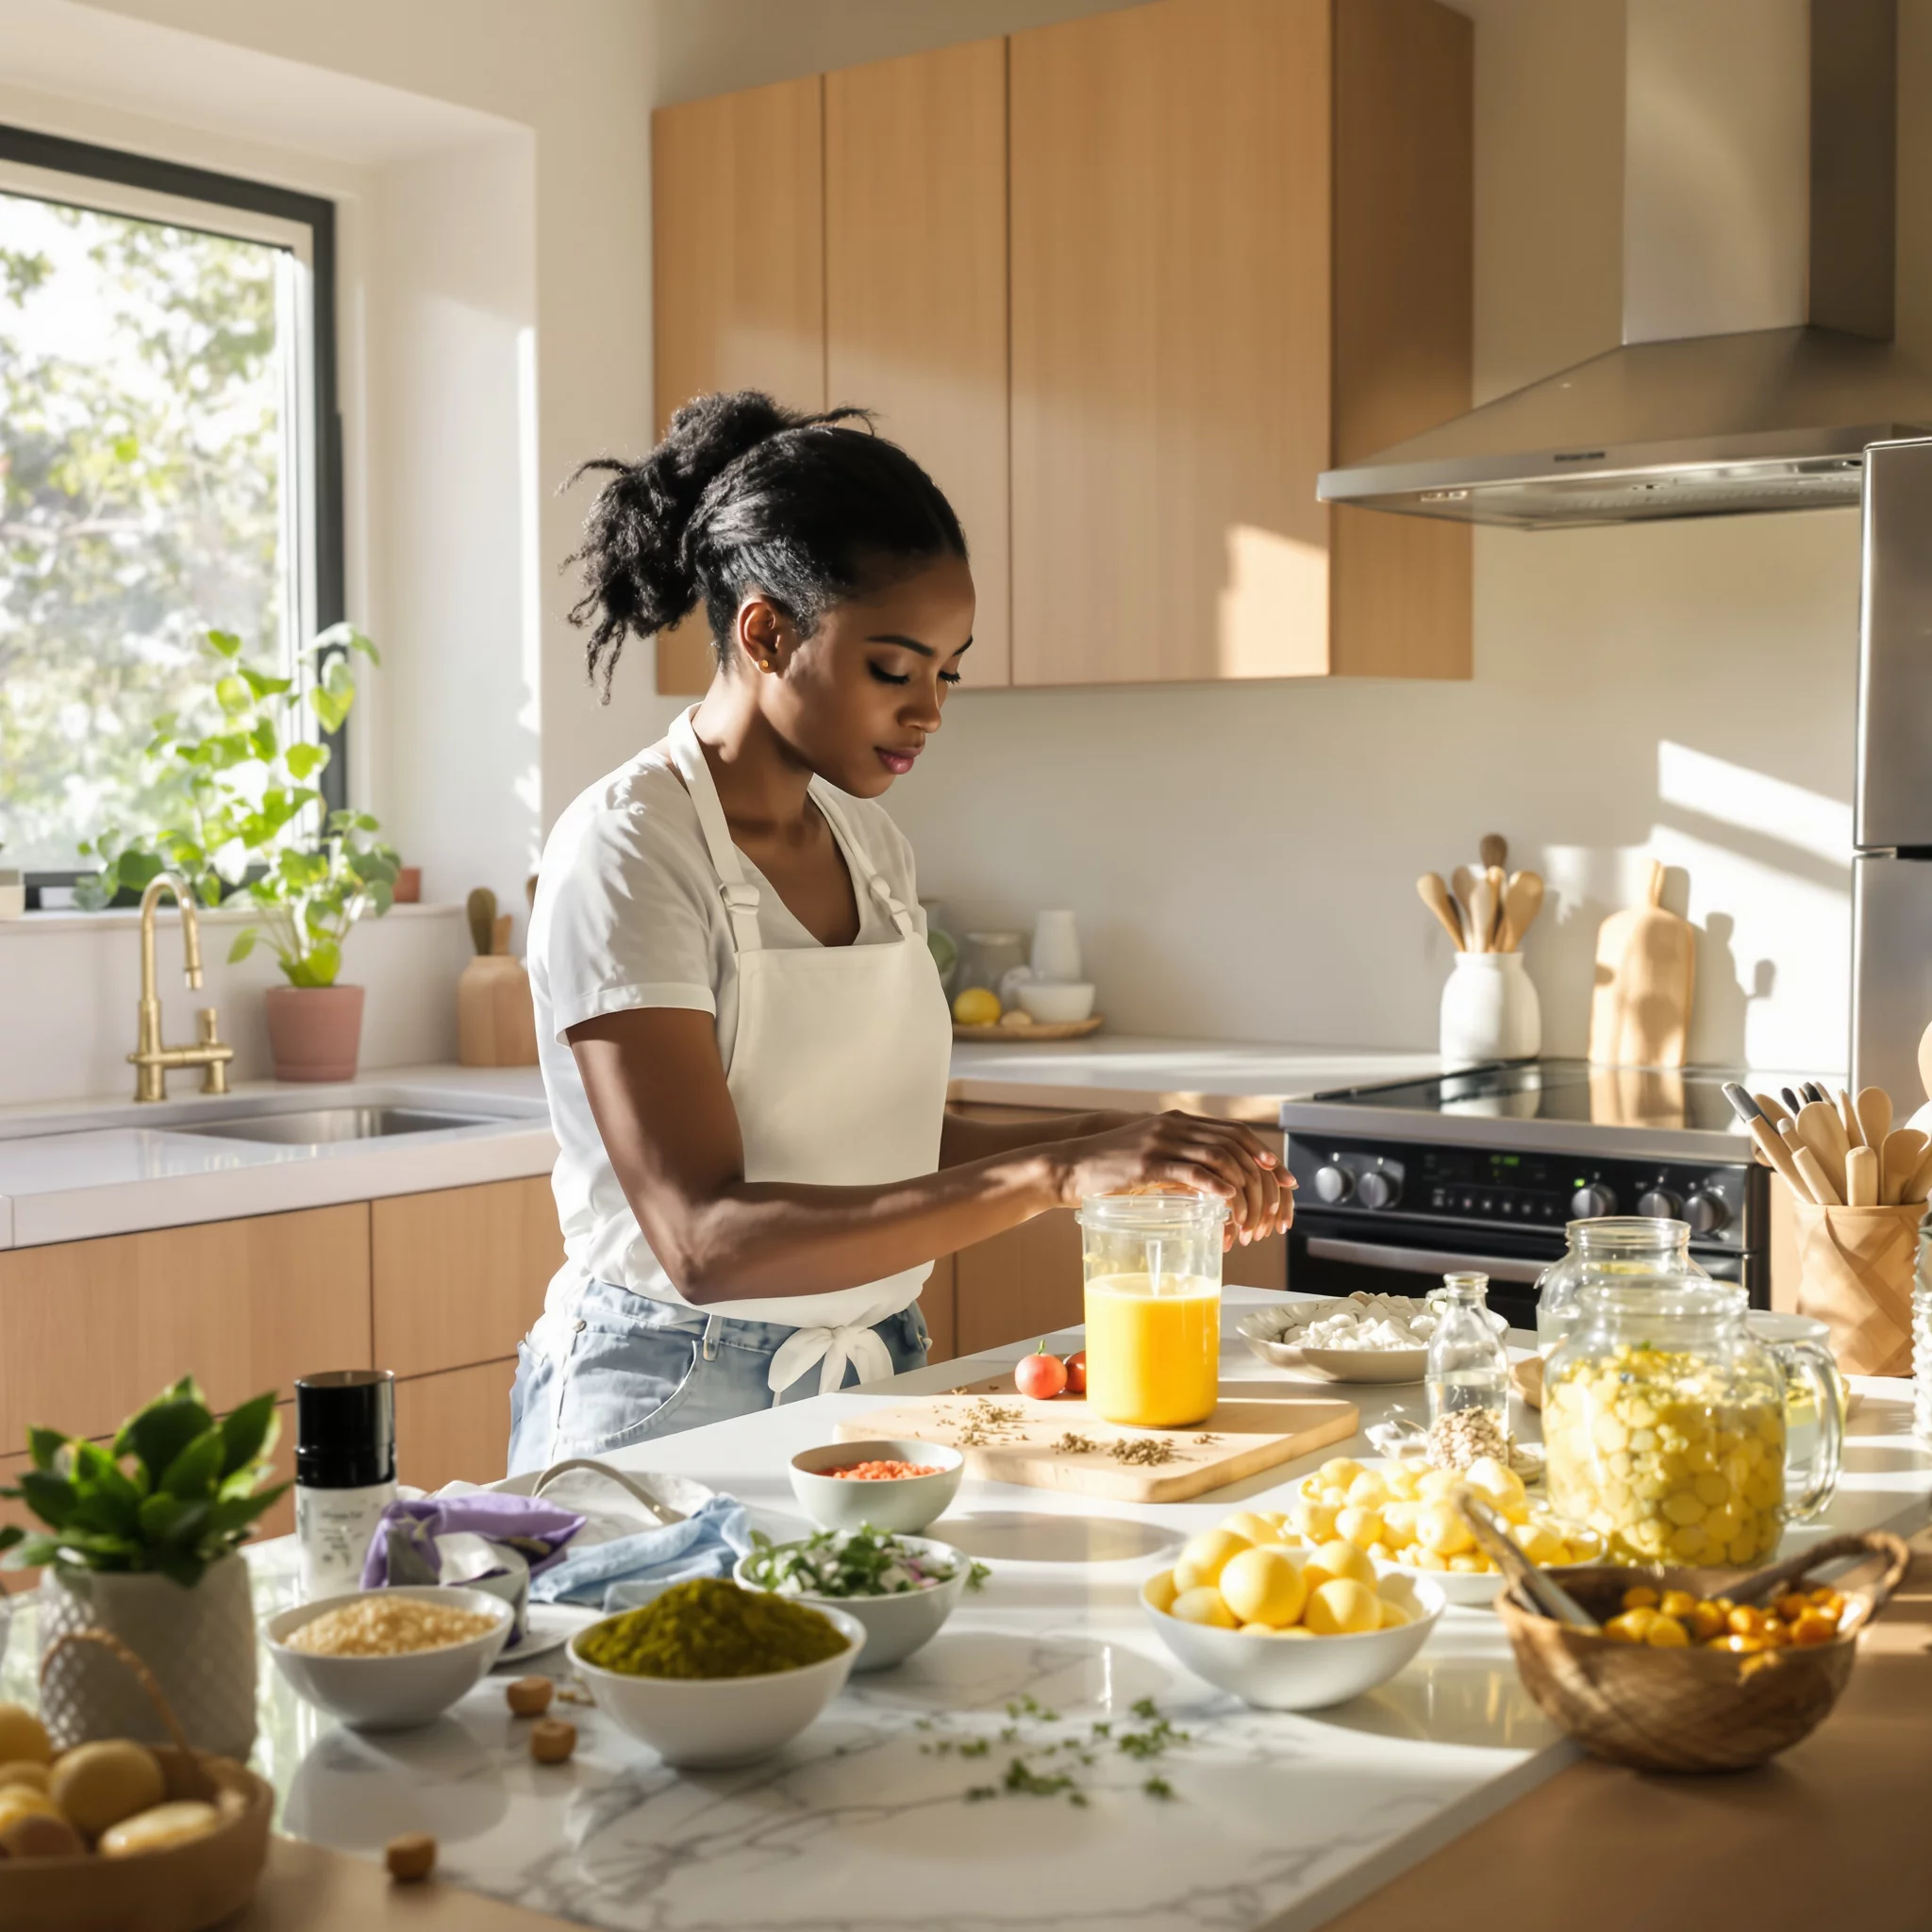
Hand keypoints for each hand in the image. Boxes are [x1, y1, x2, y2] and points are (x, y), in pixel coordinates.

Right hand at [1050, 1111, 1295, 1243]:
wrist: (1068, 1166)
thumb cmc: (1109, 1171)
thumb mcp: (1153, 1164)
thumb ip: (1183, 1170)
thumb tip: (1217, 1193)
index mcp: (1179, 1123)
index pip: (1236, 1132)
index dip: (1266, 1154)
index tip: (1286, 1179)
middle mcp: (1175, 1126)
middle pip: (1236, 1144)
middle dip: (1263, 1178)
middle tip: (1272, 1210)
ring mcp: (1161, 1141)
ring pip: (1219, 1157)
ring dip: (1242, 1189)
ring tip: (1250, 1218)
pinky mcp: (1146, 1161)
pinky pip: (1190, 1169)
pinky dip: (1215, 1185)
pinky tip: (1228, 1200)